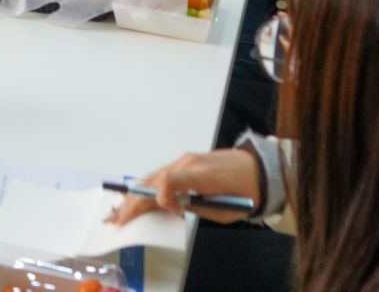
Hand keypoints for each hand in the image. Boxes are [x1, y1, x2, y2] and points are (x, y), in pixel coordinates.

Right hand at [109, 150, 261, 227]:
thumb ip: (197, 208)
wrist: (259, 168)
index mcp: (201, 174)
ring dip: (137, 193)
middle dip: (135, 200)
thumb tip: (173, 208)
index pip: (169, 179)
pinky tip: (136, 197)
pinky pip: (161, 173)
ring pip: (154, 175)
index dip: (162, 198)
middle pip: (154, 178)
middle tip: (119, 218)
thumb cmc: (246, 193)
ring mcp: (185, 159)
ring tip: (121, 210)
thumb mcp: (225, 210)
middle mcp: (188, 162)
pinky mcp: (186, 161)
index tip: (174, 213)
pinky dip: (147, 186)